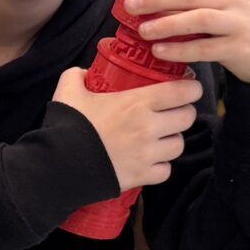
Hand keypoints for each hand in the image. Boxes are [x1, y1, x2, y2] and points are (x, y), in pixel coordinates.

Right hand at [51, 65, 200, 193]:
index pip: (183, 91)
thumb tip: (82, 73)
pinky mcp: (142, 176)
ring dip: (172, 140)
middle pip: (188, 117)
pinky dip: (160, 167)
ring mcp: (148, 154)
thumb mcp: (69, 91)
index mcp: (138, 102)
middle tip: (171, 113)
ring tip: (159, 139)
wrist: (58, 166)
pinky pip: (165, 171)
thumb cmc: (66, 127)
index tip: (187, 88)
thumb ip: (77, 76)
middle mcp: (149, 127)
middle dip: (182, 113)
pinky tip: (149, 161)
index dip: (191, 88)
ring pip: (179, 145)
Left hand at [118, 0, 249, 91]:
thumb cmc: (238, 27)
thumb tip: (146, 0)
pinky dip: (181, 50)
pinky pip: (206, 48)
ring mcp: (236, 22)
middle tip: (129, 3)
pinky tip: (160, 52)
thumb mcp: (218, 6)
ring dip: (168, 23)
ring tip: (143, 30)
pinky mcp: (239, 47)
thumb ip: (188, 2)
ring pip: (198, 18)